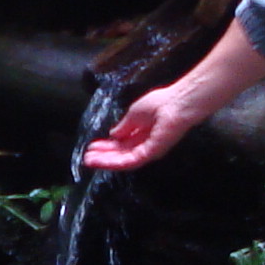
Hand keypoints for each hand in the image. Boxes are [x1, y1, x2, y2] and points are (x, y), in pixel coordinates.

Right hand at [83, 78, 212, 171]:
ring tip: (89, 160)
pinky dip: (116, 161)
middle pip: (121, 154)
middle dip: (103, 155)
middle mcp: (144, 143)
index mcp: (141, 132)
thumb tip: (113, 133)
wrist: (177, 102)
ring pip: (124, 160)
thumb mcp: (135, 113)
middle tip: (87, 157)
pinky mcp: (151, 153)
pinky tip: (103, 160)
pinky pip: (131, 161)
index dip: (106, 145)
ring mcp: (148, 150)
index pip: (121, 143)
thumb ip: (124, 125)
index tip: (92, 146)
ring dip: (106, 161)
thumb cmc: (160, 103)